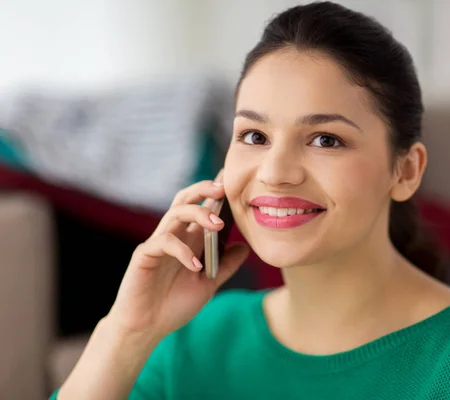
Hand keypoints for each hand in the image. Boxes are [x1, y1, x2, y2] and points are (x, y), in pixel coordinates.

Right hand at [105, 179, 249, 340]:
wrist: (147, 328)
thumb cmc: (174, 305)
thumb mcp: (209, 284)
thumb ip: (226, 266)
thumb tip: (245, 247)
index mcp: (188, 239)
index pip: (199, 206)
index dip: (212, 191)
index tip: (231, 180)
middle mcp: (173, 236)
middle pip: (184, 200)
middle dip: (203, 190)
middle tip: (223, 189)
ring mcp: (157, 244)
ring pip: (175, 214)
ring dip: (198, 214)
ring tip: (218, 225)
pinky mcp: (144, 256)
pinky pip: (163, 242)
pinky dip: (182, 251)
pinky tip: (196, 266)